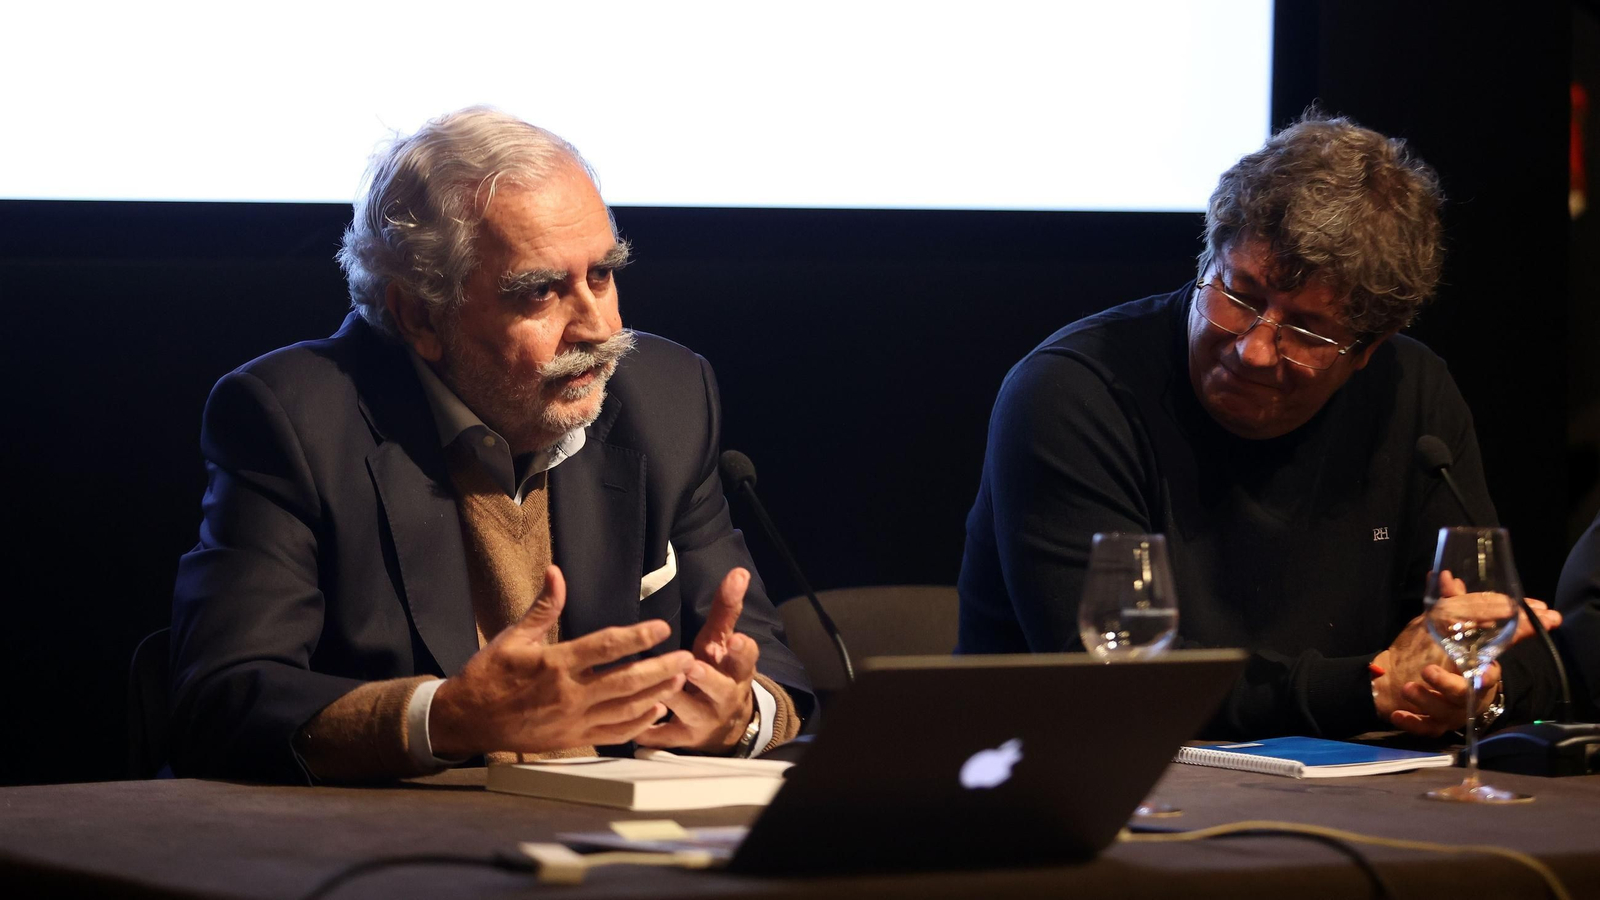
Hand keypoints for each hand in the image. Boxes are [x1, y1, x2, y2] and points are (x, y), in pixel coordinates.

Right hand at [428, 565, 693, 758]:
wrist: (467, 720)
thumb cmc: (489, 675)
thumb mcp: (513, 637)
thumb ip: (544, 607)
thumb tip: (557, 572)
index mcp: (555, 663)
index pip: (605, 647)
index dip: (638, 637)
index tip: (661, 628)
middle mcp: (568, 693)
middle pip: (625, 681)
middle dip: (660, 669)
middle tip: (686, 657)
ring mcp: (572, 720)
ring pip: (625, 708)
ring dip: (656, 694)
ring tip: (680, 679)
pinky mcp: (572, 739)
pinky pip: (613, 733)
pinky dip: (638, 724)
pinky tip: (656, 710)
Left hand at [636, 567, 759, 752]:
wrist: (722, 723)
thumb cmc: (716, 671)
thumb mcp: (720, 642)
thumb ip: (726, 610)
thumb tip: (739, 572)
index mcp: (735, 670)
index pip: (745, 658)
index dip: (741, 650)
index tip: (734, 639)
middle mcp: (724, 695)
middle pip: (721, 688)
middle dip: (707, 679)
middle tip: (692, 667)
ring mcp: (704, 718)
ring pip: (691, 711)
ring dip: (676, 700)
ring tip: (662, 691)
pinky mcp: (684, 738)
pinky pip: (667, 737)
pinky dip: (653, 733)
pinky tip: (637, 730)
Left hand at [1374, 576, 1561, 736]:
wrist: (1394, 676)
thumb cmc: (1428, 650)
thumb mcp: (1439, 625)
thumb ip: (1451, 605)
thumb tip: (1448, 576)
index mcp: (1477, 670)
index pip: (1491, 672)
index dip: (1489, 671)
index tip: (1482, 670)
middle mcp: (1468, 694)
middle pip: (1469, 696)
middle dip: (1449, 685)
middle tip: (1428, 671)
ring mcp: (1450, 711)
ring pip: (1444, 712)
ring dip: (1426, 699)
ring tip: (1408, 687)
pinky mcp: (1430, 724)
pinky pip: (1424, 728)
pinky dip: (1412, 721)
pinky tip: (1398, 713)